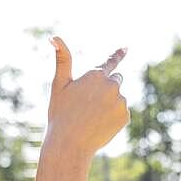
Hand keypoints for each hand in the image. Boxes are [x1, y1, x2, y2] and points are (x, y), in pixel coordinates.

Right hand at [45, 36, 129, 155]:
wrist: (69, 144)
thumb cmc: (60, 114)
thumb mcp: (59, 85)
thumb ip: (62, 59)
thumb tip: (53, 36)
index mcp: (95, 74)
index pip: (109, 63)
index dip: (117, 55)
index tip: (126, 47)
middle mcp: (111, 84)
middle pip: (115, 80)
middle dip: (107, 87)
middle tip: (89, 103)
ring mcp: (120, 100)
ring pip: (118, 98)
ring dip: (109, 104)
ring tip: (91, 118)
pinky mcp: (125, 116)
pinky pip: (121, 113)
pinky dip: (113, 118)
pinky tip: (99, 125)